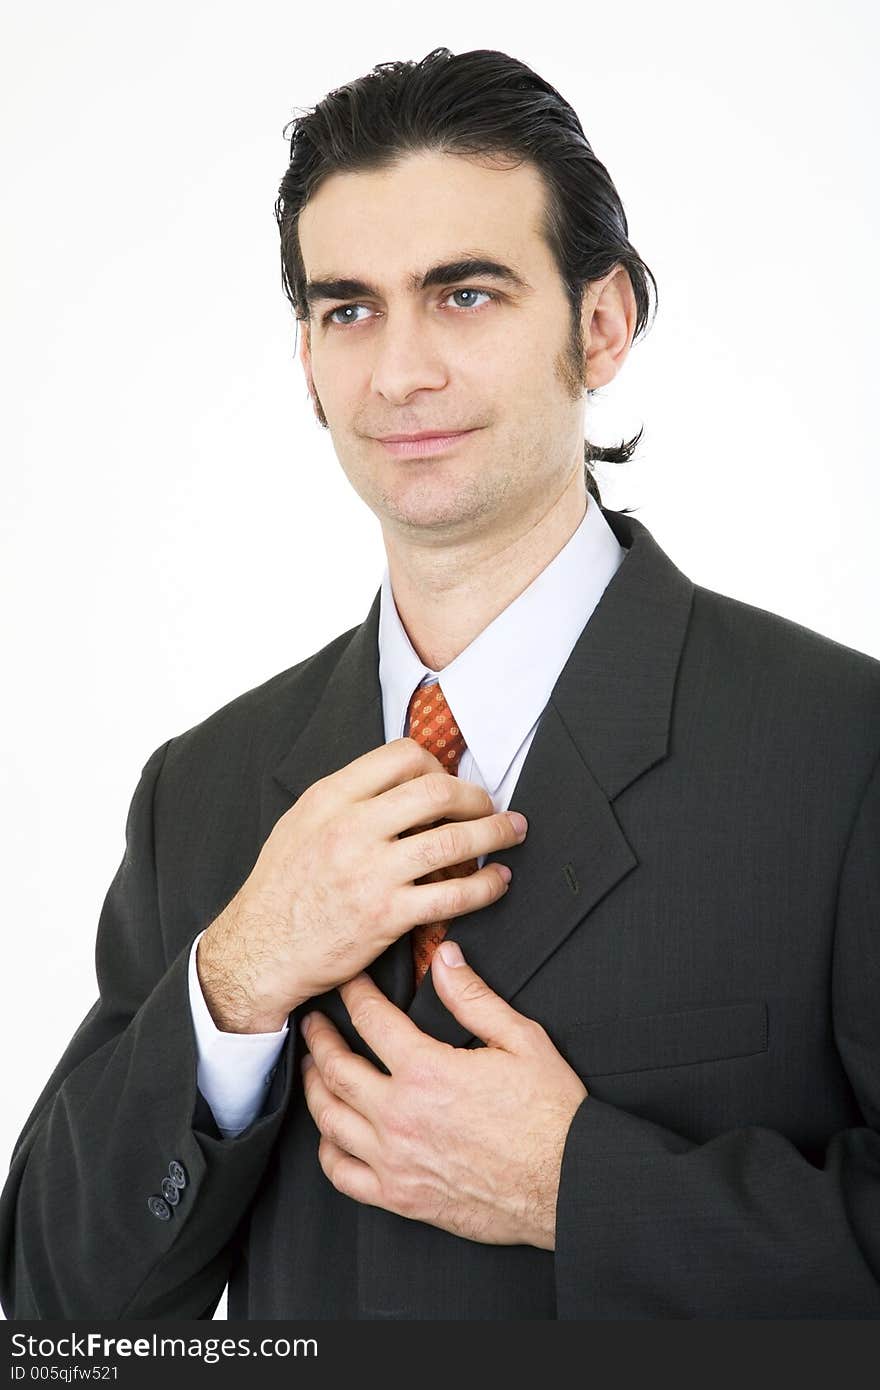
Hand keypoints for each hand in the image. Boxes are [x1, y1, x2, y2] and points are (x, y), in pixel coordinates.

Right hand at [197, 738, 527, 1031]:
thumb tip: (400, 784)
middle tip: (490, 806)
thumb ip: (346, 799)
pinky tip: (498, 882)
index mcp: (330, 798)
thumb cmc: (280, 889)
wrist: (259, 950)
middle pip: (436, 790)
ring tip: (512, 833)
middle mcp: (351, 827)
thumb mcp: (300, 824)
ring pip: (452, 839)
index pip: (402, 756)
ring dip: (494, 833)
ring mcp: (370, 872)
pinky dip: (487, 886)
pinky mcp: (386, 916)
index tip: (449, 780)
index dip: (437, 764)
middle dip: (476, 796)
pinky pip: (453, 895)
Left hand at [300, 942, 588, 1249]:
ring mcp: (395, 1160)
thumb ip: (474, 998)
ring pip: (330, 1118)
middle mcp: (400, 1115)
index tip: (348, 982)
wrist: (566, 1183)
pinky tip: (331, 1134)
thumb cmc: (550, 1114)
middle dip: (319, 1037)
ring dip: (314, 1087)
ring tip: (312, 1068)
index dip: (354, 994)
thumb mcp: (521, 1040)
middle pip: (336, 1068)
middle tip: (313, 1021)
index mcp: (427, 1070)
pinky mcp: (400, 1197)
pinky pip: (342, 1175)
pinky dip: (327, 1150)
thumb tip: (445, 960)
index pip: (372, 1019)